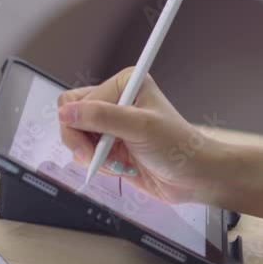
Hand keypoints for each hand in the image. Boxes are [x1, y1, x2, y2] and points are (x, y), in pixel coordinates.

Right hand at [57, 68, 225, 204]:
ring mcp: (112, 126)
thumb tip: (68, 113)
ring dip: (92, 156)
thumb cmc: (180, 147)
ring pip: (76, 140)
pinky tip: (120, 166)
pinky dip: (99, 165)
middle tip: (95, 156)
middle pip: (71, 119)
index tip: (88, 143)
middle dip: (81, 142)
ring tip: (116, 161)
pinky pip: (87, 155)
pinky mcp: (111, 147)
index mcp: (123, 85)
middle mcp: (115, 103)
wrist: (195, 177)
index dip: (77, 124)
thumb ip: (101, 118)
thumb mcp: (140, 127)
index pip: (76, 101)